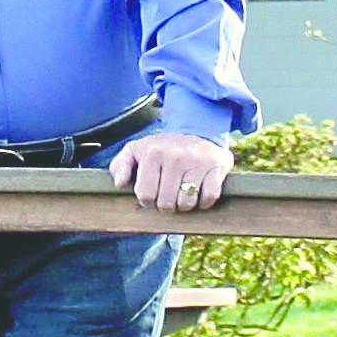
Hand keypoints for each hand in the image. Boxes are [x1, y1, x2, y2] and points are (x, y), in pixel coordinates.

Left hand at [109, 132, 233, 213]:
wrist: (199, 131)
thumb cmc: (162, 148)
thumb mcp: (135, 150)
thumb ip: (120, 166)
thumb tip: (119, 184)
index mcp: (152, 153)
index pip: (145, 195)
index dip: (147, 201)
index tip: (152, 194)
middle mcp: (175, 157)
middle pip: (166, 202)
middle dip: (166, 205)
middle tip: (168, 196)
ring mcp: (198, 162)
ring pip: (187, 203)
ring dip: (184, 205)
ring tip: (182, 195)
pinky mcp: (217, 167)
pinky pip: (209, 198)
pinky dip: (203, 202)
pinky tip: (198, 193)